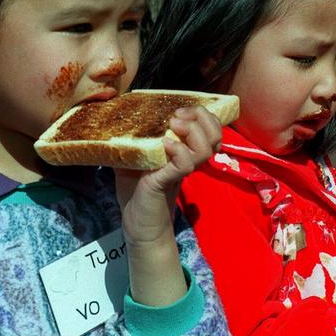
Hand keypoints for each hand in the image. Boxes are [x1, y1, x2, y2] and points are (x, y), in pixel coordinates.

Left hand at [115, 105, 221, 246]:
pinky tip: (164, 145)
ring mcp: (181, 171)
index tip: (180, 110)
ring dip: (192, 131)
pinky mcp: (168, 181)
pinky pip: (185, 163)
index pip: (211, 128)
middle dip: (201, 117)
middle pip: (215, 134)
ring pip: (207, 147)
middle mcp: (189, 160)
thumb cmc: (135, 190)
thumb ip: (135, 136)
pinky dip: (178, 150)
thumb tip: (120, 113)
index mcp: (186, 151)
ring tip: (173, 126)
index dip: (202, 114)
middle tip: (177, 116)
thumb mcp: (134, 155)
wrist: (136, 225)